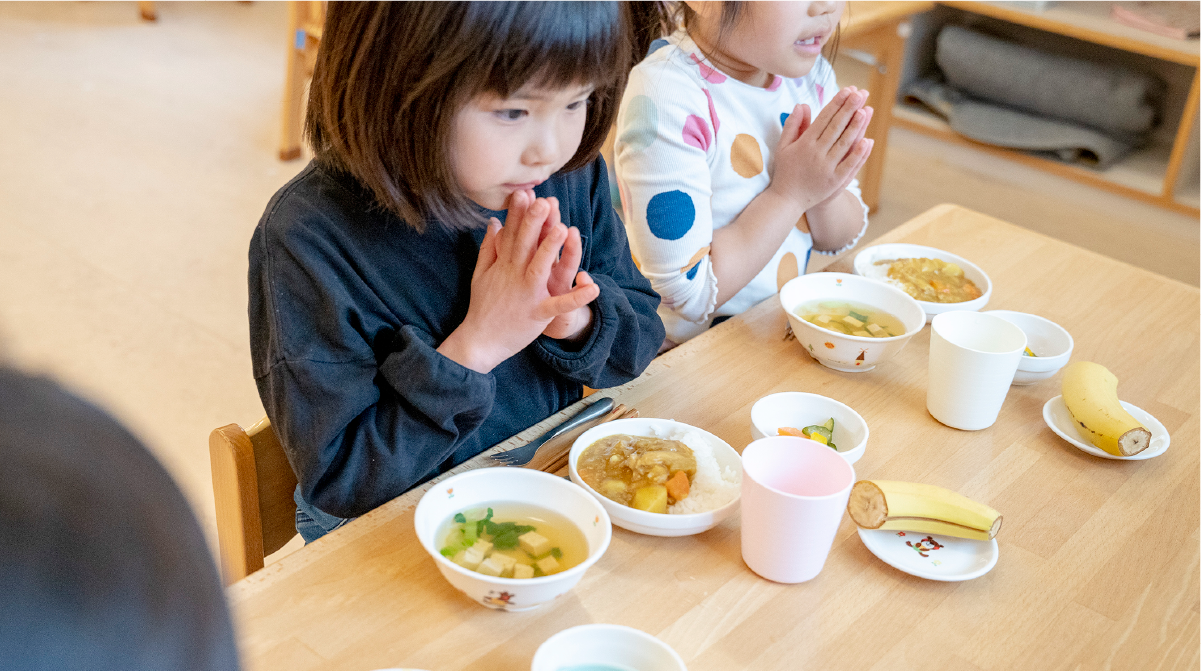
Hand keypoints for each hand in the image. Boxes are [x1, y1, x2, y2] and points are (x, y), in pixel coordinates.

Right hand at [437, 191, 600, 372]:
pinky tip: (593, 287)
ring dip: (551, 250)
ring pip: (540, 268)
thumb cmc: (482, 306)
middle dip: (534, 222)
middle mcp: (514, 275)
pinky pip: (559, 305)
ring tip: (563, 229)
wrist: (479, 341)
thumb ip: (489, 247)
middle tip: (543, 200)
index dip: (517, 212)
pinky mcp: (537, 314)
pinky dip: (576, 297)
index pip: (511, 233)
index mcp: (503, 265)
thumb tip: (493, 222)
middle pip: (526, 244)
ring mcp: (526, 294)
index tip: (523, 192)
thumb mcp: (481, 273)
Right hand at [768, 87, 873, 212]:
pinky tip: (868, 141)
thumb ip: (793, 125)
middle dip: (848, 109)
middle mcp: (816, 154)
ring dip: (855, 127)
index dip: (836, 104)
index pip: (823, 119)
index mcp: (804, 144)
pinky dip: (858, 154)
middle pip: (835, 127)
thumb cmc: (786, 171)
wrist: (787, 200)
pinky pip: (848, 165)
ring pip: (844, 144)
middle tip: (860, 94)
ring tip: (865, 110)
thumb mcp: (783, 146)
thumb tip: (802, 104)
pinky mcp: (834, 181)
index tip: (846, 91)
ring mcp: (826, 168)